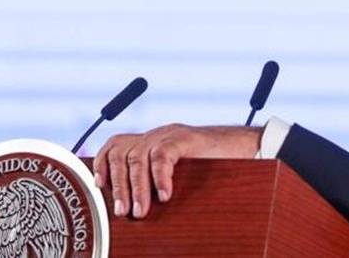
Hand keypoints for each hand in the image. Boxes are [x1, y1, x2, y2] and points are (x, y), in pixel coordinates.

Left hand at [92, 124, 260, 218]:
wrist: (249, 147)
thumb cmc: (216, 167)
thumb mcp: (182, 175)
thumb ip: (160, 183)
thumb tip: (140, 212)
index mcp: (151, 141)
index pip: (116, 144)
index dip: (102, 163)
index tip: (99, 186)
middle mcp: (157, 134)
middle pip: (122, 153)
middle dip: (118, 185)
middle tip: (122, 212)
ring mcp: (171, 134)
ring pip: (139, 157)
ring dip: (136, 188)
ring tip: (140, 212)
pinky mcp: (187, 139)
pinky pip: (164, 155)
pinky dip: (160, 177)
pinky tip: (165, 196)